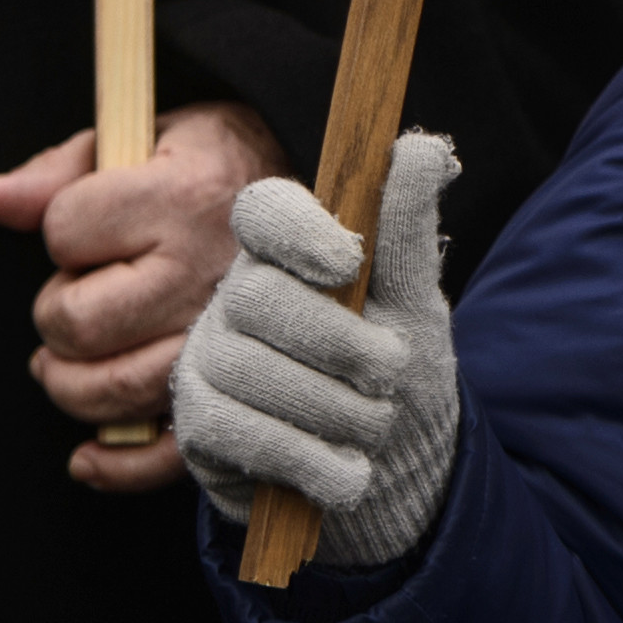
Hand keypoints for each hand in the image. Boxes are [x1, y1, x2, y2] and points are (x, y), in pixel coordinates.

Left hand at [0, 101, 280, 491]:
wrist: (329, 197)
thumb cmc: (227, 168)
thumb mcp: (153, 137)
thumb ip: (62, 169)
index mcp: (185, 197)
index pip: (65, 230)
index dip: (62, 229)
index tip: (90, 225)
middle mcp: (205, 273)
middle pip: (75, 324)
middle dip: (56, 313)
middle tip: (80, 295)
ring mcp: (224, 339)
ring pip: (107, 391)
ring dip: (71, 382)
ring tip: (82, 354)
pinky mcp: (237, 391)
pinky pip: (166, 453)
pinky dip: (117, 464)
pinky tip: (90, 452)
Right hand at [173, 129, 467, 568]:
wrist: (387, 469)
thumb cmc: (396, 370)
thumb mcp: (414, 300)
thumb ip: (408, 228)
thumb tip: (423, 148)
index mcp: (288, 254)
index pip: (264, 212)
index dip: (298, 229)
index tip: (347, 264)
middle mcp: (235, 297)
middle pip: (258, 298)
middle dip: (337, 342)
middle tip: (392, 372)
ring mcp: (208, 359)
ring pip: (247, 371)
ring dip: (330, 408)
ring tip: (376, 428)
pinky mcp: (199, 424)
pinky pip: (237, 433)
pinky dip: (305, 458)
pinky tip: (347, 474)